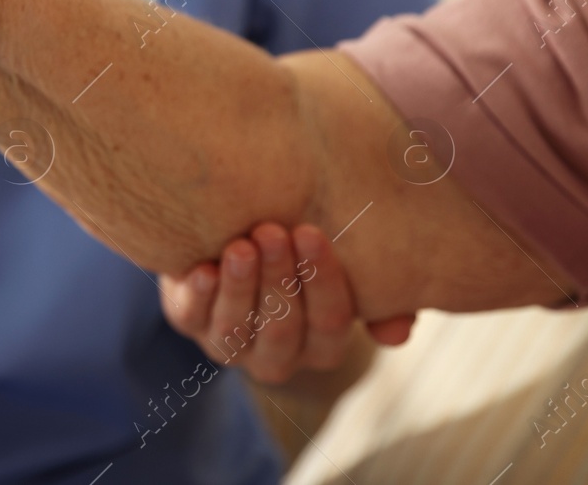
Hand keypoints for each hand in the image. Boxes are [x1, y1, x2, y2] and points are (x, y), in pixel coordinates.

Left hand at [159, 223, 414, 384]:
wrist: (238, 241)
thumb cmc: (304, 253)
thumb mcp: (345, 269)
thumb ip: (381, 298)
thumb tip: (398, 332)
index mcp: (323, 346)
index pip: (331, 323)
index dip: (322, 281)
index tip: (311, 233)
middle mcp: (277, 356)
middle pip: (282, 326)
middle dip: (279, 278)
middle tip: (272, 232)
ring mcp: (230, 345)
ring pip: (236, 326)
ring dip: (240, 285)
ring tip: (240, 246)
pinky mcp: (189, 323)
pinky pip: (192, 318)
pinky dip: (200, 294)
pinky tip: (203, 269)